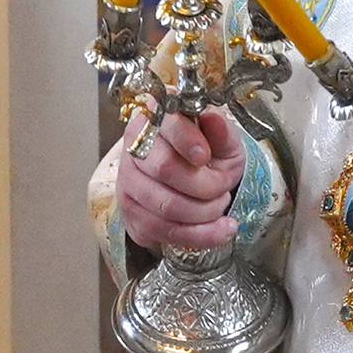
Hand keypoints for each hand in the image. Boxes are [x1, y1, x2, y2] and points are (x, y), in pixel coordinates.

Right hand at [119, 109, 245, 251]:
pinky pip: (166, 232)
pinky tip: (221, 229)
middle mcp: (133, 151)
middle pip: (164, 169)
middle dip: (205, 185)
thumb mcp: (224, 142)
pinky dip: (201, 235)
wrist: (198, 186)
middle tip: (223, 187)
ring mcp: (128, 185)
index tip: (205, 155)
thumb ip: (221, 131)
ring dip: (205, 212)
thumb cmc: (210, 158)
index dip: (186, 140)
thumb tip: (212, 116)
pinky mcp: (132, 217)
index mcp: (155, 121)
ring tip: (221, 205)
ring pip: (166, 205)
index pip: (164, 127)